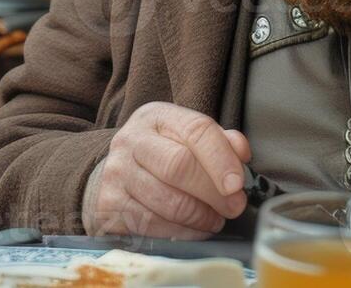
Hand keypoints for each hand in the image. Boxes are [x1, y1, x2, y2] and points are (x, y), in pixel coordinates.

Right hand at [83, 102, 252, 238]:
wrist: (116, 174)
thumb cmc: (162, 155)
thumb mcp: (188, 138)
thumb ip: (220, 141)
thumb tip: (241, 153)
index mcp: (157, 116)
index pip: (196, 130)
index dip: (221, 158)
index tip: (238, 184)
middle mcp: (131, 140)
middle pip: (179, 166)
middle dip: (213, 193)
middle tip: (234, 207)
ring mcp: (116, 173)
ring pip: (167, 201)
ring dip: (200, 217)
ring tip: (214, 220)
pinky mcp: (108, 206)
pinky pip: (152, 226)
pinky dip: (181, 233)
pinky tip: (193, 230)